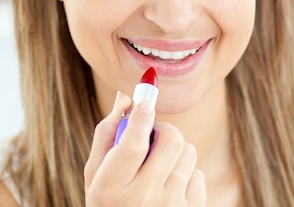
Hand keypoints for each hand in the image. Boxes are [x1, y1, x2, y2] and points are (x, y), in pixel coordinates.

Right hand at [84, 92, 205, 206]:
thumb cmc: (108, 201)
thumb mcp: (96, 174)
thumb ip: (107, 133)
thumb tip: (126, 97)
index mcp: (111, 189)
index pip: (133, 145)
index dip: (141, 117)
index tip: (144, 101)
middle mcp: (142, 200)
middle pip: (170, 141)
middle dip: (163, 129)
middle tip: (152, 135)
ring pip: (187, 151)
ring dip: (174, 151)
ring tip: (158, 165)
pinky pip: (197, 174)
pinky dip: (185, 174)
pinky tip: (169, 186)